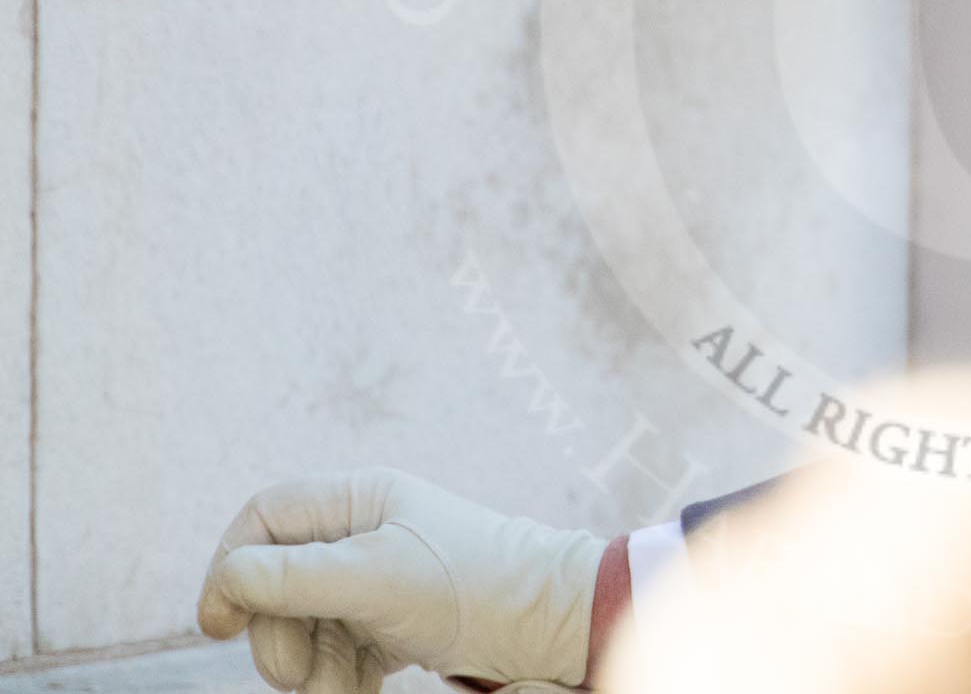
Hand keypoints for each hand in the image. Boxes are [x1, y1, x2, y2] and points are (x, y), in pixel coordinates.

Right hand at [196, 468, 606, 691]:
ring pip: (307, 625)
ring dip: (310, 667)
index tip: (218, 624)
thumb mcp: (371, 577)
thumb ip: (292, 576)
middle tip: (291, 675)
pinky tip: (358, 692)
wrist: (547, 623)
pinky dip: (340, 678)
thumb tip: (226, 579)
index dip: (232, 566)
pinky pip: (341, 652)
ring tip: (335, 690)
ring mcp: (379, 579)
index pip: (266, 517)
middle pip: (279, 581)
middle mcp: (365, 533)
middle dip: (277, 634)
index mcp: (360, 499)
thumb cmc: (468, 584)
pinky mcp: (395, 623)